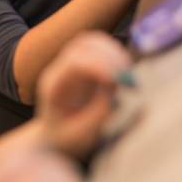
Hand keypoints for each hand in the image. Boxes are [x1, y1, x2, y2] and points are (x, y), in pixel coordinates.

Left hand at [34, 31, 131, 158]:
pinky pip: (102, 48)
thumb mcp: (82, 135)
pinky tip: (125, 71)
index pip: (74, 62)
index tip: (118, 80)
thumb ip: (99, 112)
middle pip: (83, 44)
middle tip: (128, 75)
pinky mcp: (86, 64)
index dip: (98, 66)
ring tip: (128, 73)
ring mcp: (72, 64)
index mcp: (53, 86)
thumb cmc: (67, 141)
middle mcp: (61, 69)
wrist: (55, 140)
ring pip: (93, 41)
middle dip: (109, 55)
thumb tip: (117, 85)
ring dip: (114, 51)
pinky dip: (116, 54)